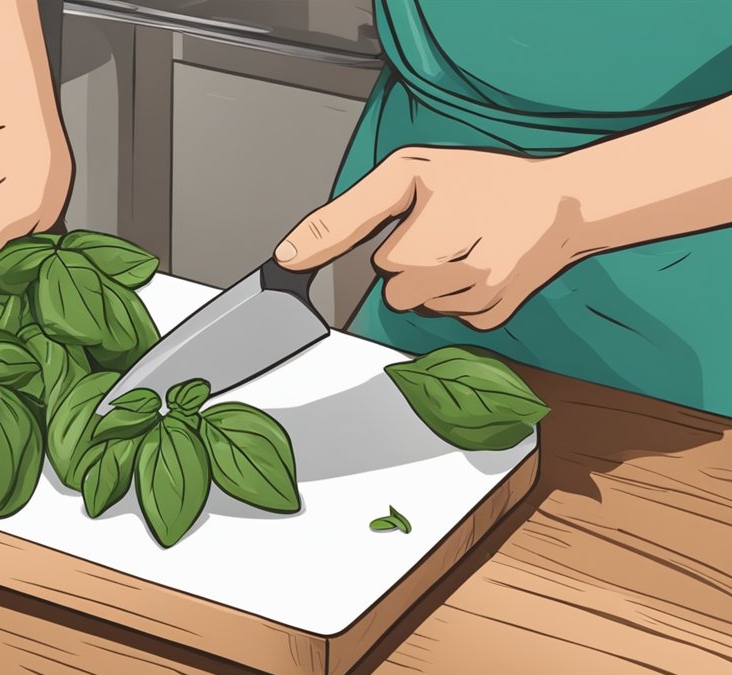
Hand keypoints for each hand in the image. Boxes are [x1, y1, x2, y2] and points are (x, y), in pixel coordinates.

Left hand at [275, 146, 588, 329]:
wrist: (565, 204)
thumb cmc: (483, 181)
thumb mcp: (408, 174)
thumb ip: (344, 217)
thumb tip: (288, 257)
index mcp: (426, 239)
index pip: (382, 261)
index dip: (386, 244)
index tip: (305, 276)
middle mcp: (453, 277)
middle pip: (395, 287)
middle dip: (410, 260)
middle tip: (448, 226)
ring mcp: (476, 302)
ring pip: (419, 304)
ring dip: (431, 279)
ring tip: (467, 243)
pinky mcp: (492, 319)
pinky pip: (448, 315)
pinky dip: (457, 295)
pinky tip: (483, 263)